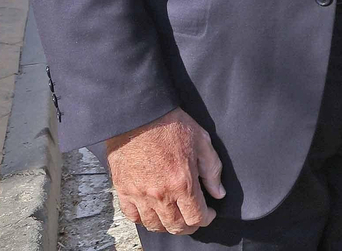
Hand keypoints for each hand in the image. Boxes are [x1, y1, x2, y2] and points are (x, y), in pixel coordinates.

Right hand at [106, 107, 224, 234]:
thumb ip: (212, 170)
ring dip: (167, 225)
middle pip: (176, 226)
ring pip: (155, 225)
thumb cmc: (171, 124)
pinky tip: (152, 212)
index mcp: (183, 183)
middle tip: (193, 218)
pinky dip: (144, 219)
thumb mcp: (202, 141)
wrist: (139, 115)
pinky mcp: (123, 190)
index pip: (196, 217)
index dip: (206, 219)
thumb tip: (218, 192)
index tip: (209, 213)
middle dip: (189, 226)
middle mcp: (161, 194)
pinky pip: (133, 216)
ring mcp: (140, 195)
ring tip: (174, 217)